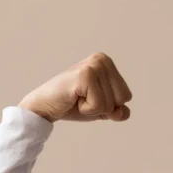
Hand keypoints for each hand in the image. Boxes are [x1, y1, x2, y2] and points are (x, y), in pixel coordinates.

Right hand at [17, 52, 132, 123]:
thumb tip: (121, 112)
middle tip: (83, 98)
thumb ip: (119, 111)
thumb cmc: (73, 104)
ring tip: (77, 97)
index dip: (110, 105)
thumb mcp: (103, 109)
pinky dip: (87, 109)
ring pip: (111, 104)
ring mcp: (93, 66)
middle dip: (104, 106)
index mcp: (107, 63)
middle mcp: (101, 60)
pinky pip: (99, 105)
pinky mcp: (85, 75)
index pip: (126, 96)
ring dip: (93, 108)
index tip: (89, 97)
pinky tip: (74, 98)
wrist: (45, 107)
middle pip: (122, 99)